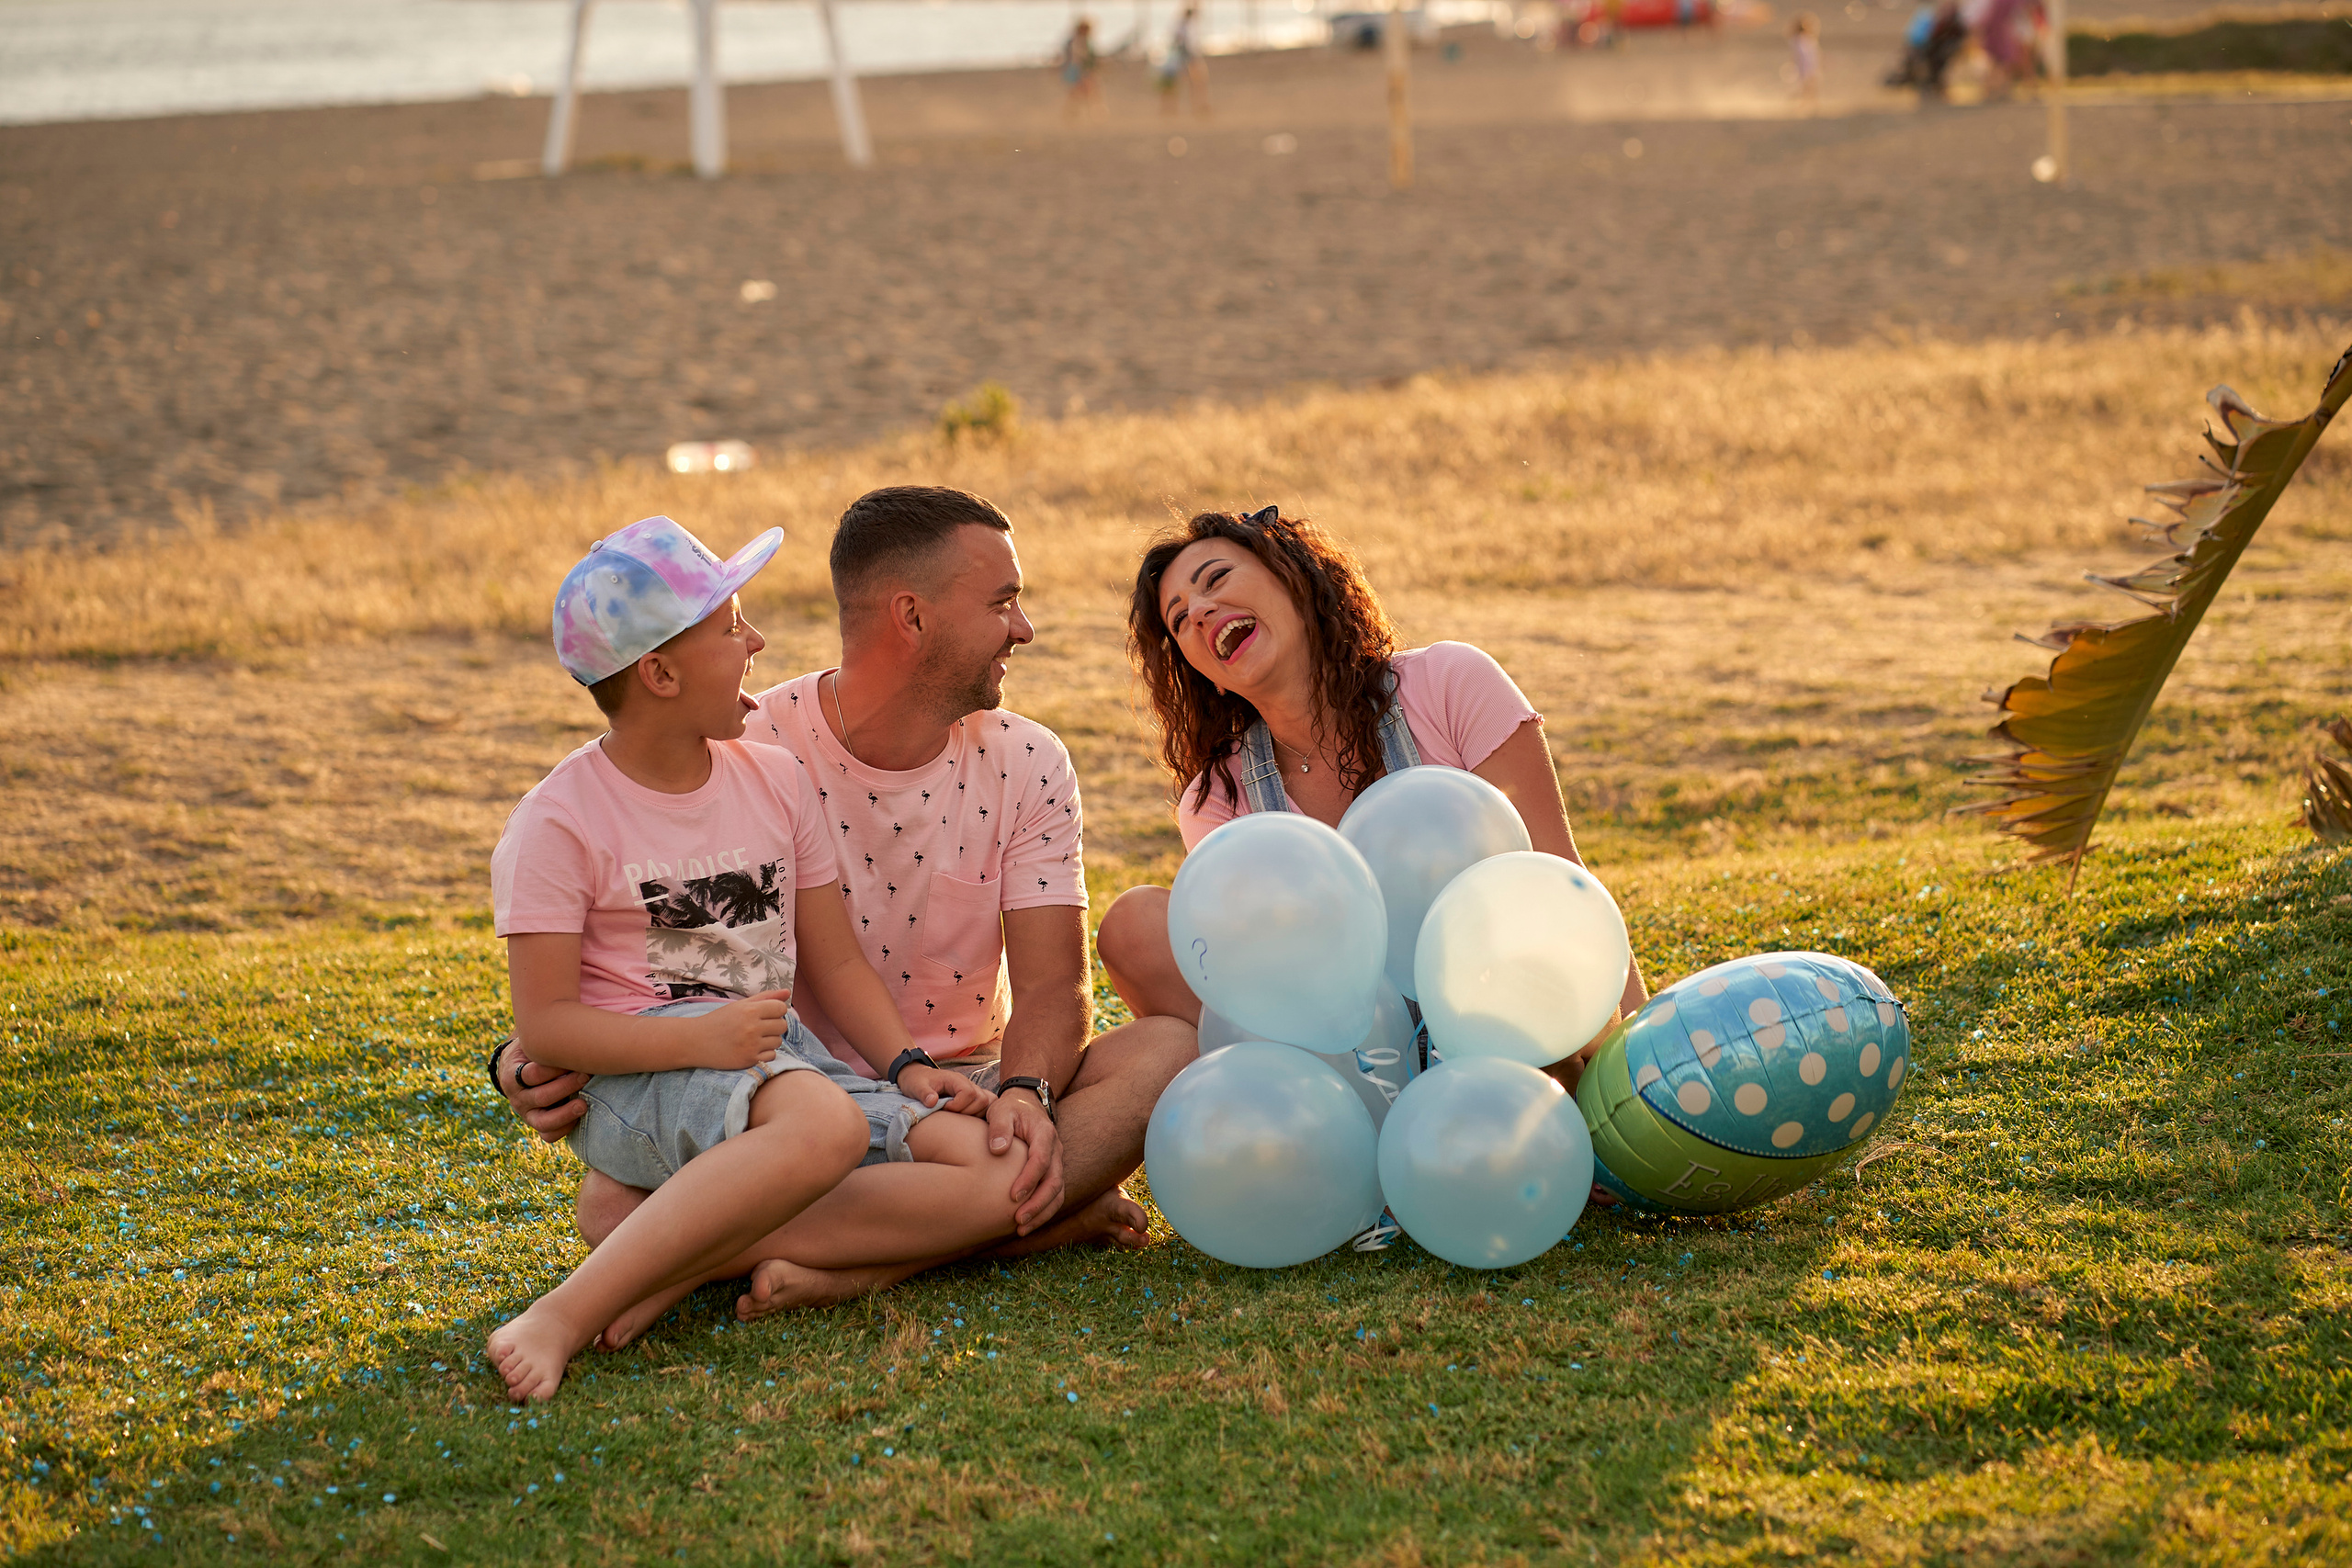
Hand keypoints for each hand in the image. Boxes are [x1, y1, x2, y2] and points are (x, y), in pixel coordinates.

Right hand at [500, 1045, 588, 1144]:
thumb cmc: (533, 1052)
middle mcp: (517, 1097)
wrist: (519, 1071)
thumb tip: (575, 1029)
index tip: (574, 1058)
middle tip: (586, 1075)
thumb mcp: (532, 1042)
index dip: (554, 1068)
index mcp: (512, 1075)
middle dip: (566, 1087)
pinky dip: (564, 1129)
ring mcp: (527, 1114)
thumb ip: (546, 1039)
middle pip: (541, 1097)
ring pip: (544, 1122)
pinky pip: (549, 1135)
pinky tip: (581, 1118)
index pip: (533, 1074)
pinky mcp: (538, 1124)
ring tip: (584, 1104)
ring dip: (566, 1113)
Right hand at [693, 990, 790, 1069]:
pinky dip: (764, 1053)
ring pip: (778, 1041)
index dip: (776, 1010)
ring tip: (752, 1038)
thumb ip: (765, 997)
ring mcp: (751, 1045)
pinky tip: (750, 1049)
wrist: (695, 1042)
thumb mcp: (739, 1005)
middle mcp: (752, 1027)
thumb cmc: (719, 1021)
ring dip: (769, 1040)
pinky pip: (772, 1055)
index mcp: (750, 1010)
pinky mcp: (749, 1060)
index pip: (781, 1008)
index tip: (765, 1014)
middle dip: (774, 1025)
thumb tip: (788, 993)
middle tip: (758, 1027)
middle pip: (782, 1025)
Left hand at [896, 1064, 994, 1115]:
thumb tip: (932, 1102)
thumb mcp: (916, 1086)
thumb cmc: (916, 1081)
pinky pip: (986, 1106)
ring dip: (974, 1115)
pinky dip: (980, 1114)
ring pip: (987, 1104)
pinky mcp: (972, 1099)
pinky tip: (966, 1121)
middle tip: (952, 1115)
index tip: (945, 1108)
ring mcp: (971, 1091)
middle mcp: (967, 1084)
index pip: (968, 1093)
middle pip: (982, 1099)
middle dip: (968, 1112)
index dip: (958, 1105)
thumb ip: (924, 1093)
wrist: (917, 1078)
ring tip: (958, 1118)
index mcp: (955, 1079)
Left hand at [989, 1088, 1065, 1235]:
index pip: (1041, 1160)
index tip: (1013, 1196)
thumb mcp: (1001, 1111)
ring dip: (1042, 1213)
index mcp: (1044, 1134)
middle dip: (1038, 1204)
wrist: (1026, 1105)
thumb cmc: (1010, 1110)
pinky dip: (1043, 1212)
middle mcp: (1056, 1150)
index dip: (1029, 1180)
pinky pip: (1054, 1195)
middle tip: (1018, 1221)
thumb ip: (999, 1128)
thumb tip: (997, 1149)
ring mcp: (1057, 1162)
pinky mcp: (1053, 1172)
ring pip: (1058, 1192)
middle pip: (1054, 1182)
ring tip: (1021, 1229)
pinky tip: (1026, 1225)